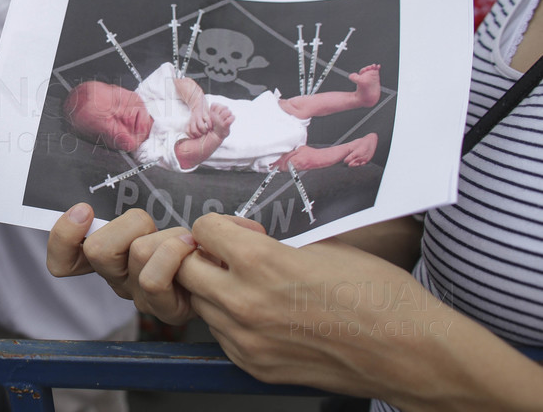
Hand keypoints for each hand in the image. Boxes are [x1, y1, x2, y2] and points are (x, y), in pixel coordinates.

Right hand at [47, 205, 198, 324]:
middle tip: (152, 227)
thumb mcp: (151, 218)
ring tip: (183, 241)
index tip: (84, 210)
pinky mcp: (165, 310)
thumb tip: (93, 201)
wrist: (225, 269)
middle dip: (130, 225)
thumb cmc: (185, 238)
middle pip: (98, 250)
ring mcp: (140, 297)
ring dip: (165, 237)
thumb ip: (125, 209)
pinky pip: (156, 278)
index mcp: (106, 259)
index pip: (62, 262)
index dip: (64, 237)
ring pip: (135, 253)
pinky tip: (191, 248)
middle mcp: (117, 281)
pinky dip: (176, 252)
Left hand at [175, 214, 447, 399]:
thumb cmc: (375, 294)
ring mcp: (246, 340)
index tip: (233, 231)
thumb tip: (241, 240)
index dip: (218, 226)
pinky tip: (263, 315)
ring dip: (214, 291)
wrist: (407, 351)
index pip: (202, 230)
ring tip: (249, 287)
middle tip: (227, 256)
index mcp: (260, 263)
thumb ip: (268, 244)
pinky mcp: (255, 366)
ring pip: (201, 305)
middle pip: (186, 270)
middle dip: (203, 257)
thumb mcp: (319, 246)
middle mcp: (244, 302)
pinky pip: (221, 336)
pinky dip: (231, 322)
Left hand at [186, 101, 211, 137]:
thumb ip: (192, 126)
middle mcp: (193, 119)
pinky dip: (210, 125)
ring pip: (201, 127)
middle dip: (199, 134)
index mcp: (190, 121)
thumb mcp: (192, 119)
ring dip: (205, 130)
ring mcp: (199, 116)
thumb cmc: (196, 112)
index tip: (195, 136)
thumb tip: (194, 135)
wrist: (197, 100)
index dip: (191, 135)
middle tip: (203, 134)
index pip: (188, 131)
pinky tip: (211, 126)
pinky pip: (207, 120)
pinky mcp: (205, 113)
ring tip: (207, 130)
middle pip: (194, 131)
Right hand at [208, 103, 233, 138]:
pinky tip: (231, 119)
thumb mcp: (212, 116)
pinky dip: (233, 118)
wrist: (215, 136)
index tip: (220, 111)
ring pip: (227, 112)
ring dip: (230, 114)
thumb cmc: (216, 125)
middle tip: (226, 114)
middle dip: (226, 109)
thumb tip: (220, 105)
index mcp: (211, 114)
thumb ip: (215, 109)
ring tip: (228, 117)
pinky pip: (231, 118)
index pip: (215, 104)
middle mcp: (214, 117)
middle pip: (223, 107)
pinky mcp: (224, 126)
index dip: (219, 106)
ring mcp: (219, 121)